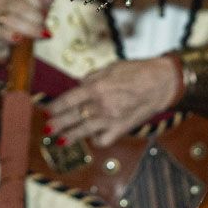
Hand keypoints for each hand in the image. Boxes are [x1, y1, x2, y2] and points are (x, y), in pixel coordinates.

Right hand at [0, 0, 48, 62]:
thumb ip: (41, 1)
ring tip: (39, 34)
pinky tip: (20, 39)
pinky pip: (1, 32)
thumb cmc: (14, 20)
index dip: (38, 1)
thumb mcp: (28, 8)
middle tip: (44, 27)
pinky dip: (11, 35)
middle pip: (18, 5)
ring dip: (29, 27)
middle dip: (36, 17)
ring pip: (10, 18)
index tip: (46, 13)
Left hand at [49, 57, 182, 146]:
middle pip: (72, 117)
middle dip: (57, 124)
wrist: (161, 82)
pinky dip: (96, 140)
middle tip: (48, 128)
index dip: (55, 107)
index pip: (68, 99)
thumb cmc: (137, 71)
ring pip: (83, 131)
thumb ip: (91, 78)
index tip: (47, 111)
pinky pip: (103, 140)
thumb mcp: (110, 68)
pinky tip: (91, 138)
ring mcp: (111, 119)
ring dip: (70, 137)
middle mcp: (101, 104)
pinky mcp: (121, 129)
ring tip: (60, 140)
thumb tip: (78, 86)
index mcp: (96, 87)